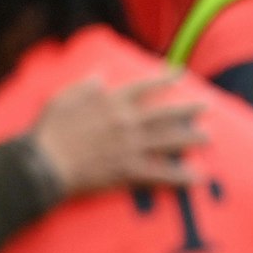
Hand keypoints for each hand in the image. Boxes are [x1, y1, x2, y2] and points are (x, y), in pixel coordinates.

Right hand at [30, 74, 204, 194]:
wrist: (44, 163)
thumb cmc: (49, 131)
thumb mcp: (62, 99)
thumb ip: (84, 87)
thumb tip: (100, 76)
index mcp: (111, 102)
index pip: (144, 87)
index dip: (163, 79)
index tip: (180, 74)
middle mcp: (127, 121)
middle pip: (165, 113)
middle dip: (189, 109)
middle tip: (207, 106)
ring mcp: (130, 146)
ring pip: (169, 141)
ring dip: (191, 139)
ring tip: (208, 138)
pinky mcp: (129, 170)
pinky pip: (161, 173)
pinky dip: (181, 176)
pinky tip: (198, 177)